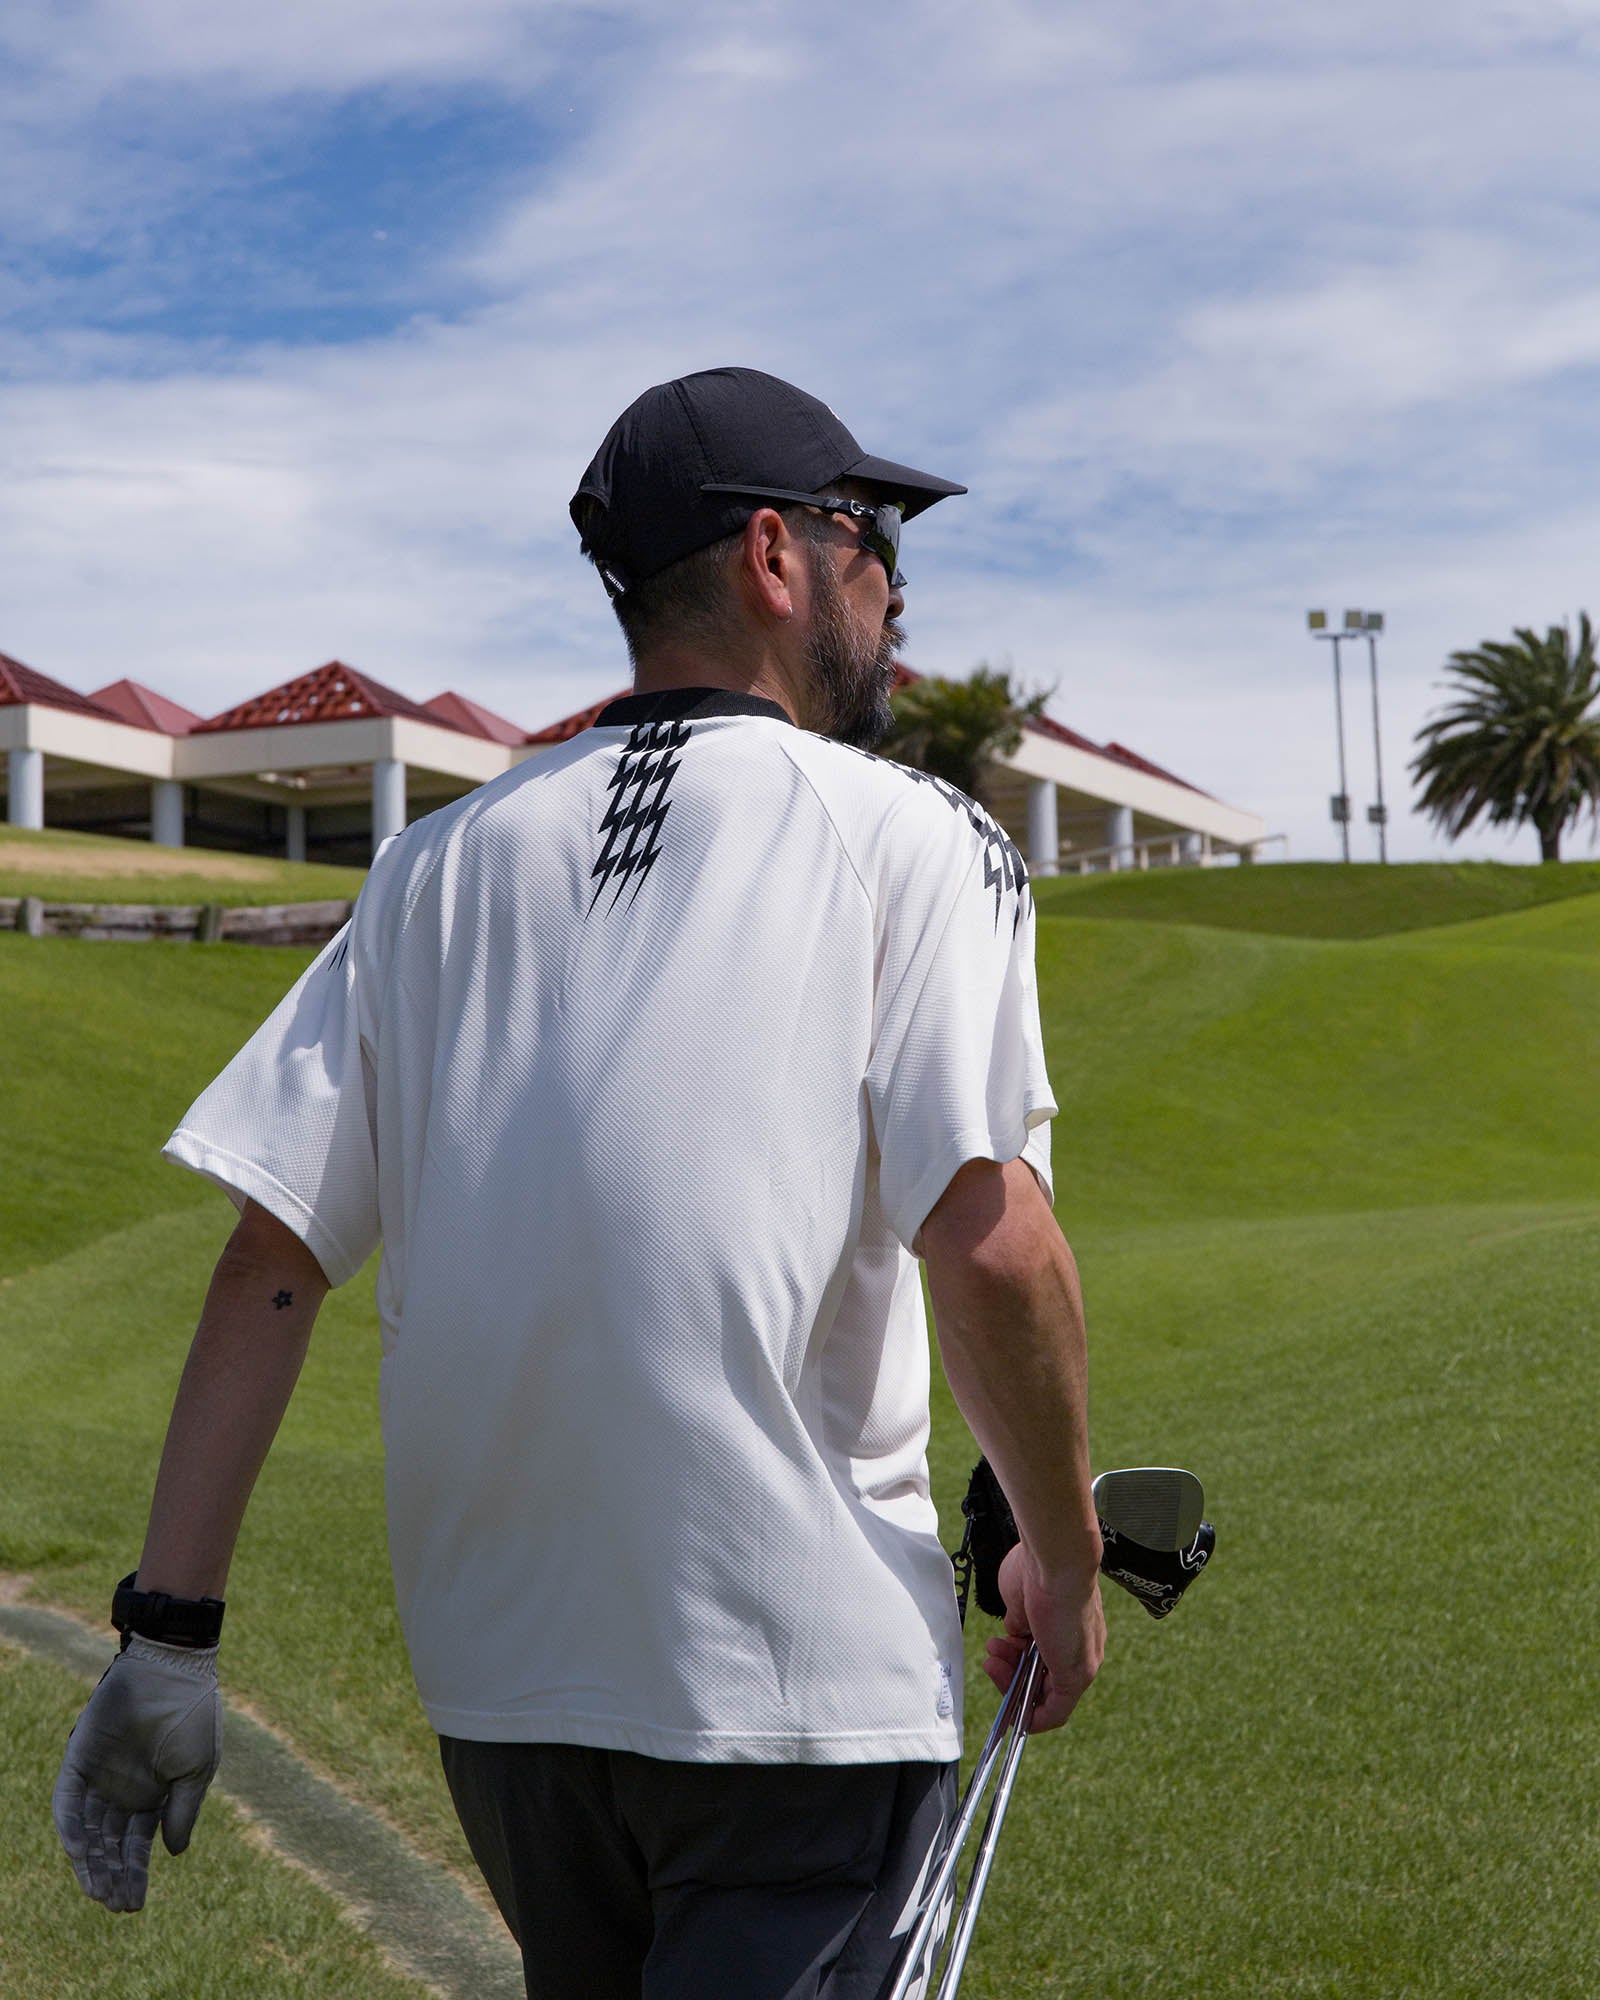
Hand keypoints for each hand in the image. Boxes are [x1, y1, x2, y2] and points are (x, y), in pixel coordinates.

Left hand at [53, 1636, 222, 1911]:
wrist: (173, 1669)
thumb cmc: (194, 1715)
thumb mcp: (197, 1769)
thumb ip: (183, 1811)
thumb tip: (173, 1854)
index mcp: (152, 1795)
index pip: (136, 1845)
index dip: (134, 1874)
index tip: (133, 1907)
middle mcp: (123, 1791)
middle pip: (110, 1845)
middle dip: (112, 1877)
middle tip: (115, 1906)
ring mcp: (99, 1777)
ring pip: (87, 1831)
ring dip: (89, 1863)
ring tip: (97, 1892)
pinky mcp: (78, 1760)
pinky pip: (68, 1802)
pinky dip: (71, 1828)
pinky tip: (81, 1852)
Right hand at [982, 1541, 1104, 1732]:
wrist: (1057, 1559)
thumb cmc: (1039, 1567)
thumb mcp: (1020, 1599)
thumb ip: (1018, 1622)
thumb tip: (1014, 1634)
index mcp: (1069, 1627)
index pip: (1046, 1656)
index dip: (1017, 1658)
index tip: (999, 1648)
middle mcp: (1081, 1648)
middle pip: (1044, 1677)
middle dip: (1010, 1670)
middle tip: (991, 1655)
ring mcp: (1081, 1663)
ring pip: (1045, 1693)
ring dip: (1011, 1684)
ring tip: (992, 1659)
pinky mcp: (1076, 1676)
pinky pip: (1054, 1712)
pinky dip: (1030, 1717)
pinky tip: (1010, 1711)